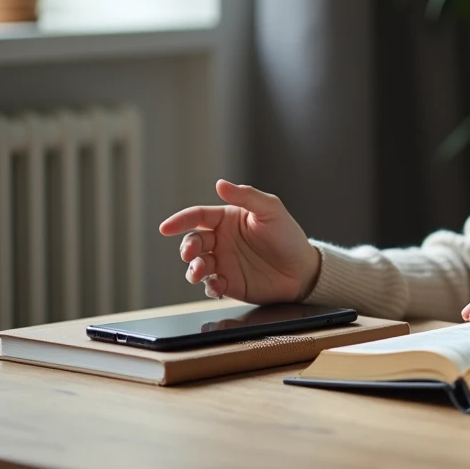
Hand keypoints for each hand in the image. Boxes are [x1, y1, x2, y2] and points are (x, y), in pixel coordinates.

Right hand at [158, 180, 320, 303]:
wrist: (302, 269)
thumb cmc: (288, 235)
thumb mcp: (271, 209)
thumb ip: (246, 196)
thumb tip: (220, 183)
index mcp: (227, 219)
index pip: (197, 217)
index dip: (180, 221)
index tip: (166, 228)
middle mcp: (221, 240)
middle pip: (193, 242)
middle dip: (187, 248)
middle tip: (191, 253)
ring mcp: (224, 262)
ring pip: (196, 265)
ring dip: (193, 269)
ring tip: (200, 271)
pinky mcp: (229, 283)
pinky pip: (210, 286)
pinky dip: (209, 287)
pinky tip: (217, 286)